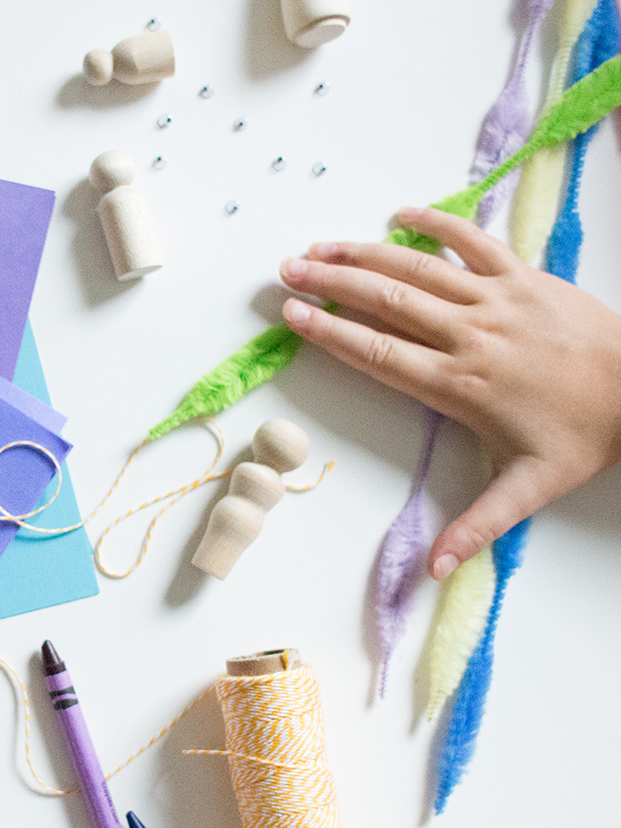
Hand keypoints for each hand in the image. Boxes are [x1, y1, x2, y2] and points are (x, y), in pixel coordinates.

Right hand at [278, 206, 620, 578]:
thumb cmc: (583, 438)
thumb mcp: (529, 489)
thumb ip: (476, 527)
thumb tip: (432, 570)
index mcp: (459, 385)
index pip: (379, 353)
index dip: (331, 333)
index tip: (292, 317)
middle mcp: (470, 336)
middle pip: (387, 302)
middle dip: (331, 284)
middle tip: (287, 272)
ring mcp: (497, 300)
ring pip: (419, 268)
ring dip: (364, 253)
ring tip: (319, 246)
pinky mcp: (525, 276)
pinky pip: (474, 241)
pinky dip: (437, 224)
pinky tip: (400, 214)